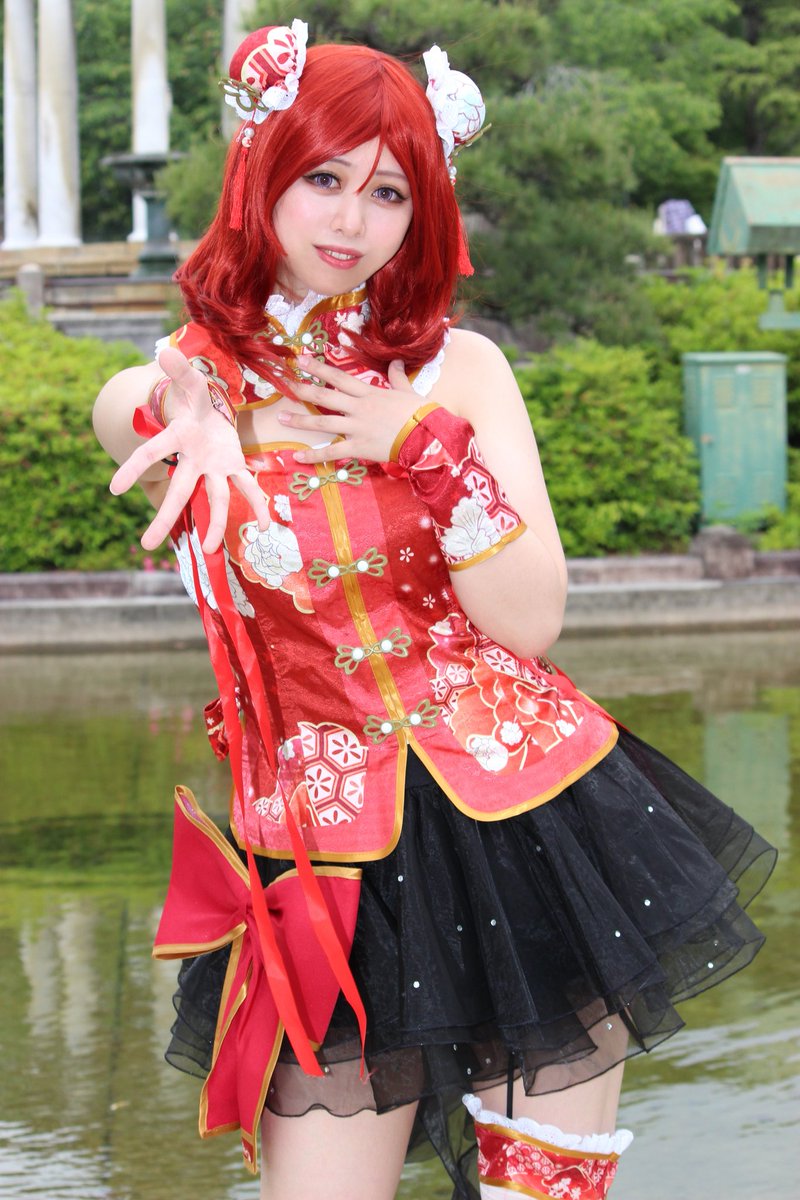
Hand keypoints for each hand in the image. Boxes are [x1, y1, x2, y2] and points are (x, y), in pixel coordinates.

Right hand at [109, 347, 269, 553]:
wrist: (210, 413)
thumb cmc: (196, 402)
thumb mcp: (192, 385)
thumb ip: (182, 372)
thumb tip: (166, 352)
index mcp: (179, 437)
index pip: (152, 452)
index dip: (133, 468)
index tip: (113, 489)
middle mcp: (194, 459)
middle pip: (179, 490)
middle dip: (164, 517)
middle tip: (147, 545)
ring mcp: (215, 468)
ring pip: (215, 499)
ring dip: (216, 524)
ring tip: (213, 548)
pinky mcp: (234, 468)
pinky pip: (248, 488)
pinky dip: (258, 506)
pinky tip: (267, 526)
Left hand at [277, 356, 420, 463]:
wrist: (427, 435)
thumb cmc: (421, 412)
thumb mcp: (408, 390)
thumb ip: (397, 376)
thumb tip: (397, 360)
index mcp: (368, 393)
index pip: (338, 377)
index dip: (318, 368)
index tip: (300, 360)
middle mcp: (358, 408)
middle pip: (325, 396)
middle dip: (302, 389)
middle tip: (284, 385)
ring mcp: (356, 428)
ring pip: (323, 423)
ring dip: (300, 420)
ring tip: (281, 418)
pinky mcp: (359, 448)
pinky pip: (332, 453)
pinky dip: (315, 456)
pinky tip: (298, 458)